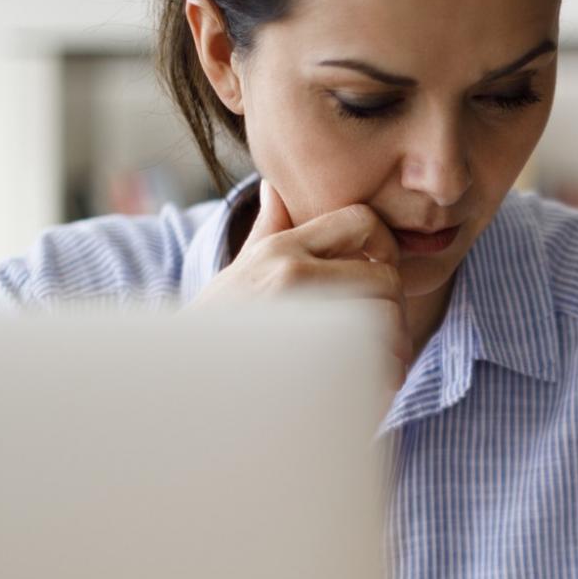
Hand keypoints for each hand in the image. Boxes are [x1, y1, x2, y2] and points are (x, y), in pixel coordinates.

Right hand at [189, 177, 408, 384]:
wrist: (182, 386)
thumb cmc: (214, 330)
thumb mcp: (237, 272)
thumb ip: (267, 230)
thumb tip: (275, 187)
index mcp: (280, 250)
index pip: (363, 221)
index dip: (385, 248)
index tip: (376, 280)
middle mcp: (291, 274)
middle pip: (388, 279)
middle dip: (395, 310)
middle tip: (387, 337)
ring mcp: (302, 318)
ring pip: (388, 321)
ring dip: (395, 349)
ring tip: (378, 369)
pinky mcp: (312, 364)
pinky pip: (376, 363)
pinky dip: (383, 380)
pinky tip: (367, 391)